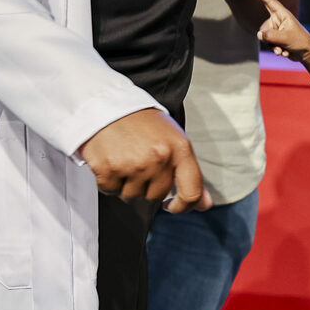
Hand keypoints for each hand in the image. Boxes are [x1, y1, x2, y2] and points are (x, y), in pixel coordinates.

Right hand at [78, 108, 209, 211]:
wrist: (106, 103)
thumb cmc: (140, 121)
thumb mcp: (172, 138)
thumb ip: (189, 172)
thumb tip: (204, 204)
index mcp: (179, 148)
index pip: (191, 192)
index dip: (183, 206)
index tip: (172, 205)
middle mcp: (159, 158)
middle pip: (156, 196)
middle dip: (146, 185)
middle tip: (138, 162)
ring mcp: (134, 164)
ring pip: (132, 196)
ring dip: (126, 184)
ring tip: (123, 159)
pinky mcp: (110, 169)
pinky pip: (110, 190)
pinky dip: (108, 181)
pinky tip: (110, 161)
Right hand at [249, 0, 309, 63]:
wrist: (307, 53)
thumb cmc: (300, 41)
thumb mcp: (285, 38)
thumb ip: (270, 36)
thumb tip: (259, 35)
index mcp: (282, 14)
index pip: (269, 0)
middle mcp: (278, 20)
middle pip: (263, 28)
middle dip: (269, 38)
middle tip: (280, 44)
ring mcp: (276, 29)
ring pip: (265, 37)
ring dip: (273, 46)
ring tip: (284, 49)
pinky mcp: (276, 38)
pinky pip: (268, 43)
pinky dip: (276, 49)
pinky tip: (285, 52)